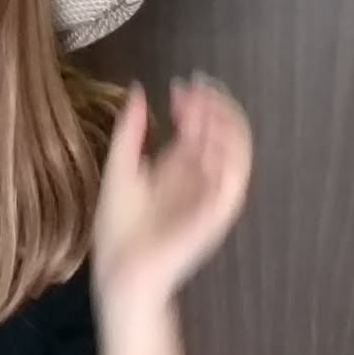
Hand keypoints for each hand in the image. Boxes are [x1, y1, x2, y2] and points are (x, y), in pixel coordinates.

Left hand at [92, 77, 253, 309]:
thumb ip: (129, 131)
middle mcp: (198, 177)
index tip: (179, 86)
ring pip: (234, 149)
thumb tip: (138, 91)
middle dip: (212, 105)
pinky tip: (217, 132)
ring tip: (209, 101)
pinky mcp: (217, 212)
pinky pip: (235, 179)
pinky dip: (233, 153)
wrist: (121, 270)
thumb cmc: (118, 228)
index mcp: (178, 168)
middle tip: (199, 85)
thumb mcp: (119, 168)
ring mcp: (210, 194)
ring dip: (226, 122)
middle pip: (218, 133)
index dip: (193, 104)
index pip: (197, 128)